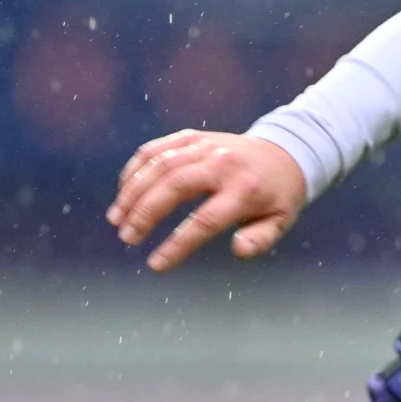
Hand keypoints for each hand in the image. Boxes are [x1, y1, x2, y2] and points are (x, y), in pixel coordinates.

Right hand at [110, 129, 309, 270]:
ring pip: (160, 166)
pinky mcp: (191, 137)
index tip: (155, 265)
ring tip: (117, 219)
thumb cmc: (277, 196)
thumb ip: (259, 239)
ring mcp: (204, 146)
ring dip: (133, 192)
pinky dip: (135, 170)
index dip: (177, 245)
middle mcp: (223, 163)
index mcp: (246, 189)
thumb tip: (238, 250)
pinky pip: (155, 150)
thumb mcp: (279, 222)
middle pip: (175, 186)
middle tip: (127, 238)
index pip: (205, 221)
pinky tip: (123, 193)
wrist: (283, 152)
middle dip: (146, 213)